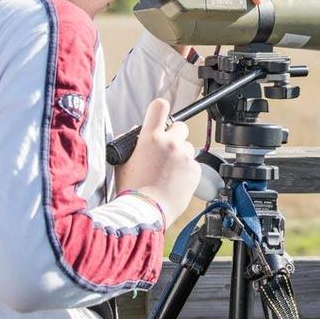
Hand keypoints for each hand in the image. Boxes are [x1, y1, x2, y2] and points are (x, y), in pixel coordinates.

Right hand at [114, 98, 200, 228]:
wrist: (145, 211)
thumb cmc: (132, 189)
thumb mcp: (124, 160)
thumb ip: (133, 143)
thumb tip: (139, 134)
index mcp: (151, 138)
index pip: (160, 107)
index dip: (160, 109)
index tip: (160, 116)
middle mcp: (171, 143)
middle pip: (180, 126)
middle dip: (174, 135)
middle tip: (165, 149)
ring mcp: (185, 157)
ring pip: (187, 146)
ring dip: (180, 153)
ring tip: (168, 170)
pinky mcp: (195, 170)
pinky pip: (192, 163)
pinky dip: (186, 169)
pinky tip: (174, 180)